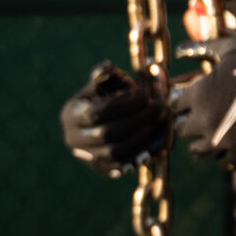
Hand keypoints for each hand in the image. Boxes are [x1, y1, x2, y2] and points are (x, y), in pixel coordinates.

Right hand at [59, 61, 169, 176]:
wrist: (98, 122)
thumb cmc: (103, 96)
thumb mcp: (101, 84)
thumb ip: (105, 76)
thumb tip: (108, 67)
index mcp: (72, 115)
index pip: (99, 112)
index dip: (124, 103)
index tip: (145, 93)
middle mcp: (74, 139)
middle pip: (108, 133)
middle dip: (138, 119)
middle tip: (159, 106)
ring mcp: (88, 157)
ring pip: (117, 153)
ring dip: (144, 137)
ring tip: (163, 121)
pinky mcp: (103, 168)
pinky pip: (126, 165)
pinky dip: (146, 153)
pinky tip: (164, 139)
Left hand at [172, 35, 235, 165]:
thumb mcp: (233, 47)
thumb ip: (202, 48)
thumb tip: (181, 49)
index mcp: (199, 94)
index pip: (174, 106)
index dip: (182, 101)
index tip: (192, 98)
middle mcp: (204, 119)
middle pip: (182, 129)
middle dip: (190, 122)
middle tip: (204, 115)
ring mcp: (223, 139)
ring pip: (198, 151)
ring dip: (203, 143)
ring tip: (214, 134)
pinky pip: (223, 161)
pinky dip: (225, 155)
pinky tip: (232, 144)